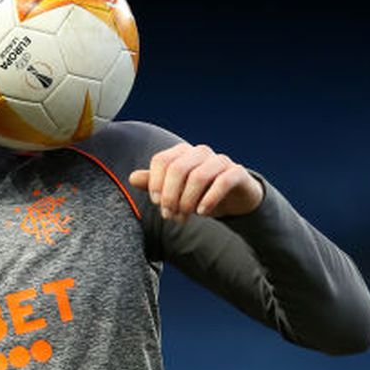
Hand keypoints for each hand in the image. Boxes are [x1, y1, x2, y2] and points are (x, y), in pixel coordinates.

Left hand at [129, 143, 263, 221]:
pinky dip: (209, 199)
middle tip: (169, 216)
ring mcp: (220, 160)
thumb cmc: (200, 193)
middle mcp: (201, 152)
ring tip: (185, 217)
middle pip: (178, 168)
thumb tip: (132, 178)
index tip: (156, 202)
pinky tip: (202, 213)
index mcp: (183, 153)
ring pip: (199, 176)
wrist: (234, 199)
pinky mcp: (236, 172)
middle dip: (170, 196)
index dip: (155, 183)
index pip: (162, 160)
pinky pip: (222, 182)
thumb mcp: (175, 191)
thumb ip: (155, 184)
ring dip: (188, 202)